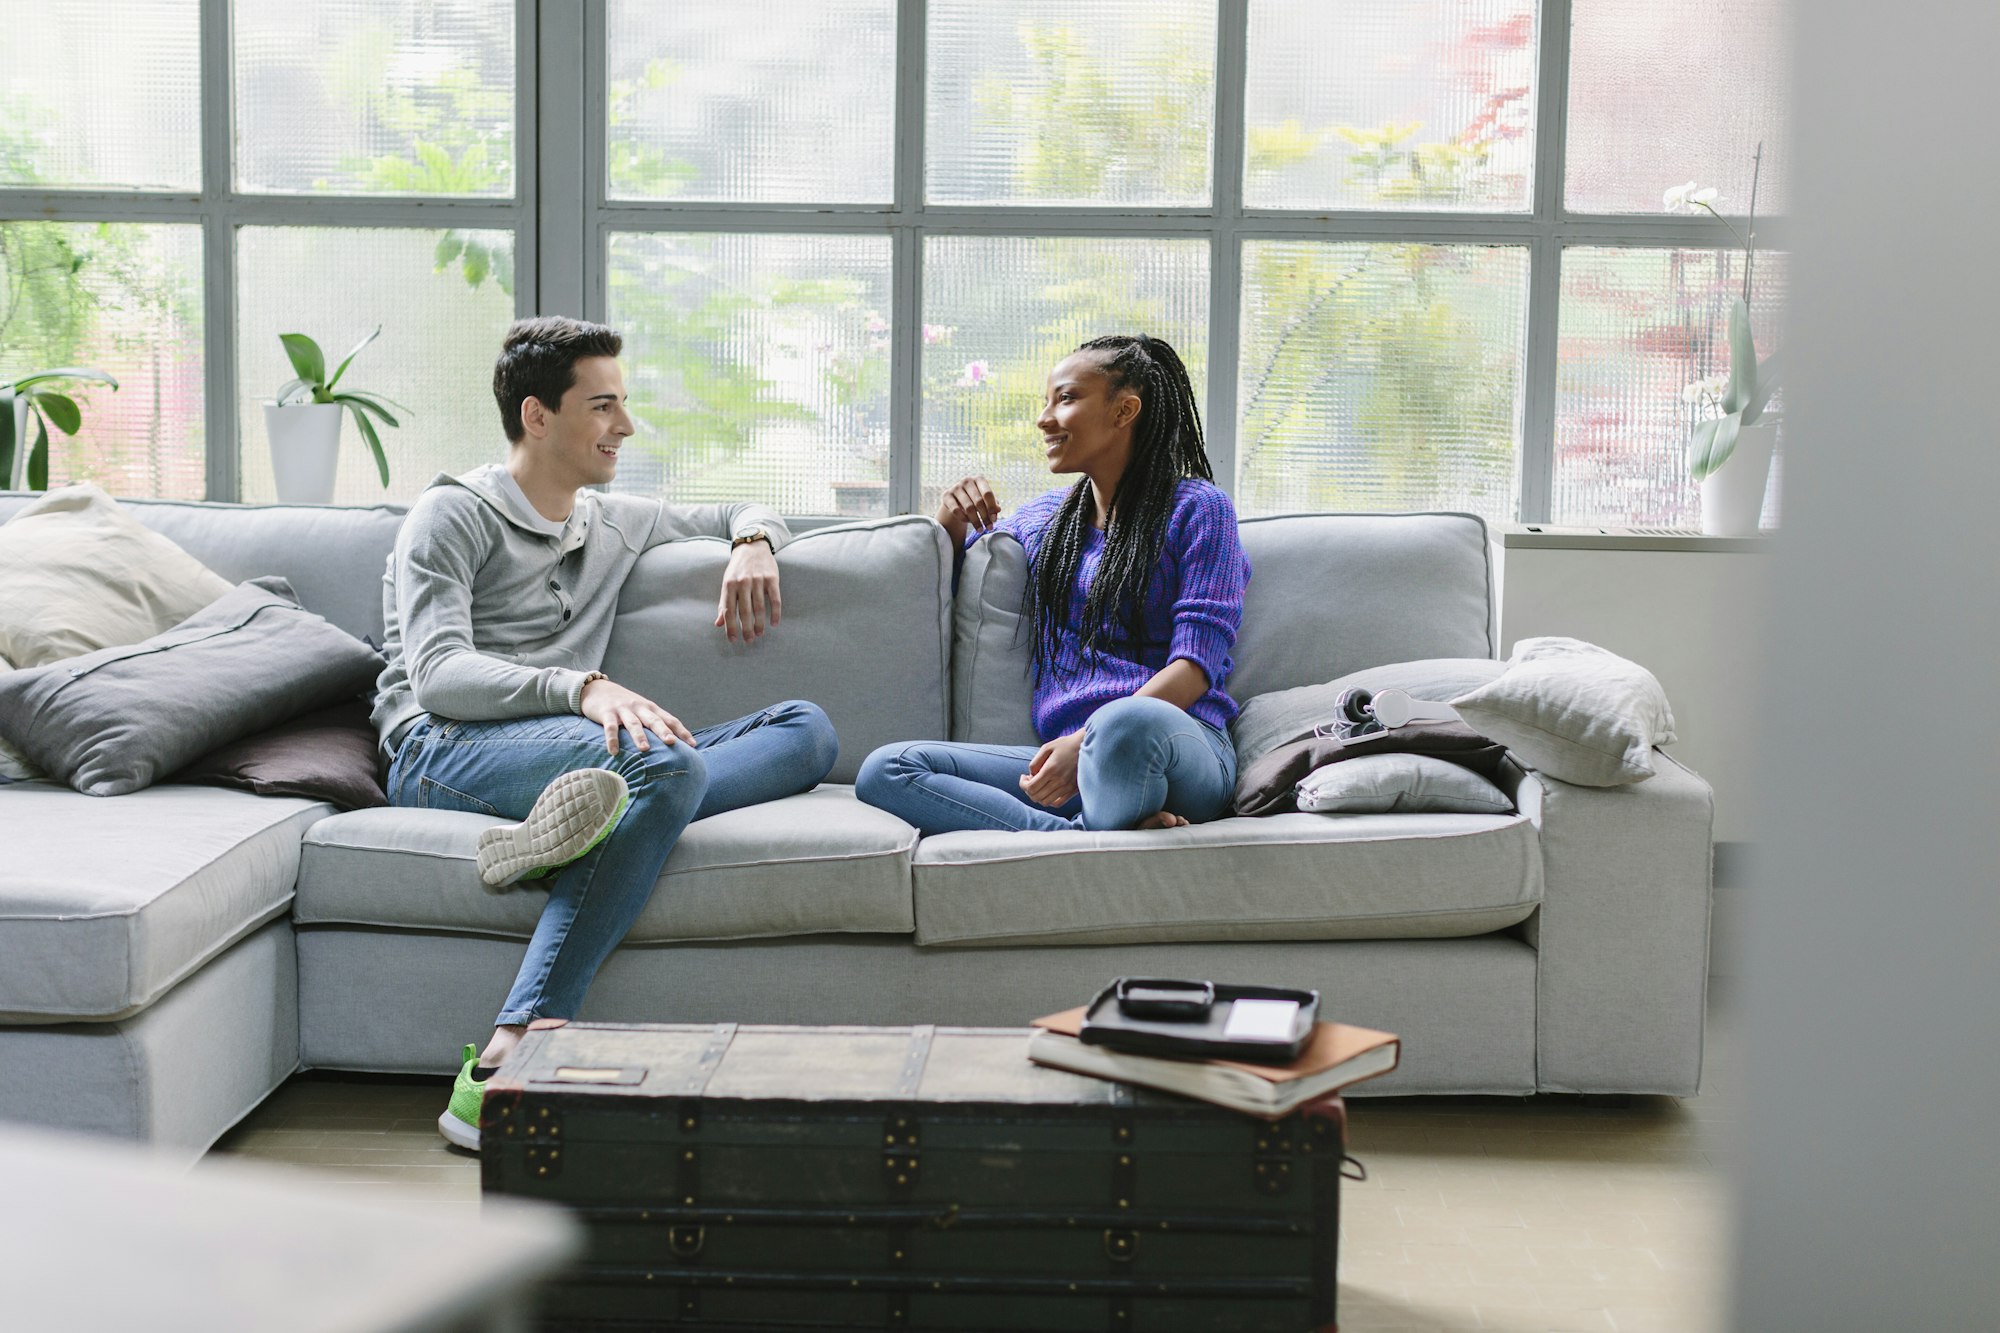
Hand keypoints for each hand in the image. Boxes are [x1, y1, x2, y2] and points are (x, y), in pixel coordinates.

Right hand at [580, 677, 694, 753]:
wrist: (597, 689)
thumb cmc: (624, 705)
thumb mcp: (641, 710)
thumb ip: (654, 723)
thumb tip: (673, 743)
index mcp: (651, 708)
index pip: (670, 720)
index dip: (682, 731)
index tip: (692, 745)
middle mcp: (639, 708)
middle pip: (653, 720)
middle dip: (663, 731)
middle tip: (671, 742)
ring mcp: (623, 710)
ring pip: (633, 724)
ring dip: (639, 736)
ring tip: (645, 749)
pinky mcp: (607, 713)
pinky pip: (610, 727)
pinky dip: (612, 739)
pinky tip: (614, 752)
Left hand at [715, 539, 780, 642]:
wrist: (752, 546)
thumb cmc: (738, 568)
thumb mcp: (727, 582)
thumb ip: (723, 603)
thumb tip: (718, 624)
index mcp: (729, 585)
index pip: (728, 610)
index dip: (730, 627)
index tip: (733, 640)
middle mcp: (743, 582)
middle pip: (744, 611)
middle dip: (746, 629)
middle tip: (749, 640)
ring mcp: (758, 580)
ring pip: (759, 607)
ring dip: (760, 624)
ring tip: (759, 634)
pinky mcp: (772, 578)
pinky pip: (775, 599)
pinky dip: (775, 613)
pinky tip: (774, 624)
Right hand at [936, 475, 1000, 546]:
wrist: (956, 499)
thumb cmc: (975, 499)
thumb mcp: (985, 500)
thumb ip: (993, 504)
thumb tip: (998, 509)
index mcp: (979, 479)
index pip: (987, 494)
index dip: (992, 508)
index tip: (994, 520)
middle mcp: (967, 480)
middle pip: (978, 501)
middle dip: (985, 517)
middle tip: (989, 527)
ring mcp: (955, 487)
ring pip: (968, 508)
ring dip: (976, 521)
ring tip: (980, 529)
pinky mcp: (946, 495)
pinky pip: (956, 510)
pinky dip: (964, 518)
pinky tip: (969, 522)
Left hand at [1018, 732, 1082, 808]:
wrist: (1088, 746)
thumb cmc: (1065, 745)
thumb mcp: (1047, 747)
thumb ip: (1035, 762)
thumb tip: (1030, 776)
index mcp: (1050, 770)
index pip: (1030, 788)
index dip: (1023, 784)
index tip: (1024, 776)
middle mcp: (1059, 781)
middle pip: (1036, 797)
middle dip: (1028, 790)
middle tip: (1030, 780)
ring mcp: (1067, 787)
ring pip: (1046, 802)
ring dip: (1038, 796)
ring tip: (1039, 785)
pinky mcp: (1073, 790)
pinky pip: (1058, 803)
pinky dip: (1049, 801)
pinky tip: (1048, 791)